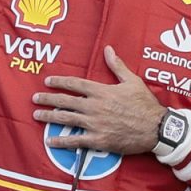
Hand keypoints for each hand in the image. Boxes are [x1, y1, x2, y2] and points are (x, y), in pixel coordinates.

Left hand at [33, 47, 166, 154]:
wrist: (156, 128)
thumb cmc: (145, 104)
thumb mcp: (133, 81)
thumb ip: (117, 66)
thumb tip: (108, 49)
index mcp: (102, 91)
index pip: (75, 84)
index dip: (59, 82)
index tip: (47, 81)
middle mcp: (94, 107)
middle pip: (65, 101)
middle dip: (48, 99)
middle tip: (35, 99)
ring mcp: (95, 124)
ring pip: (66, 119)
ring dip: (49, 117)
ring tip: (37, 115)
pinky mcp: (98, 140)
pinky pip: (75, 141)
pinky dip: (61, 141)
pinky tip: (50, 140)